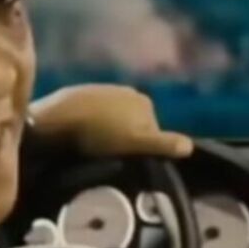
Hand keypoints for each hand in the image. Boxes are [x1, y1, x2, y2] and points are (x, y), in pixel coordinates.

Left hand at [30, 84, 192, 159]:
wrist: (57, 118)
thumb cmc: (100, 133)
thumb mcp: (136, 143)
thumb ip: (163, 144)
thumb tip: (191, 146)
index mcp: (145, 102)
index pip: (153, 128)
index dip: (143, 145)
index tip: (128, 158)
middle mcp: (128, 90)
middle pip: (133, 120)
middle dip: (125, 134)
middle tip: (109, 154)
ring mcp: (104, 89)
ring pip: (113, 115)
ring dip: (107, 129)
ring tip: (92, 146)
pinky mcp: (81, 92)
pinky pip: (94, 111)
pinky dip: (91, 122)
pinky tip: (79, 134)